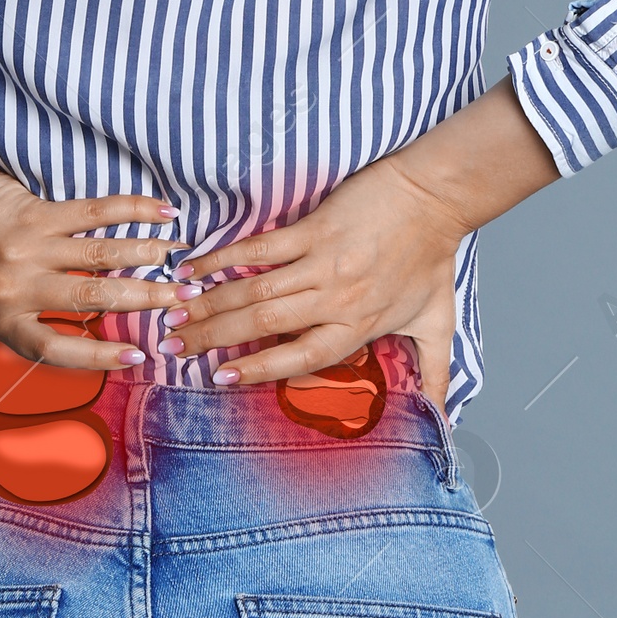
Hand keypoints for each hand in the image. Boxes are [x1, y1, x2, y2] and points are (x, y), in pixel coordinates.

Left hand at [0, 165, 187, 402]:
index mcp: (1, 318)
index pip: (56, 347)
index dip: (98, 357)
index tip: (137, 357)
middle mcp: (18, 285)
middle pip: (92, 297)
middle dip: (143, 300)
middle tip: (181, 303)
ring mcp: (29, 245)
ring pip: (100, 254)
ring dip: (146, 256)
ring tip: (179, 263)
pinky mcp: (36, 211)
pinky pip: (93, 212)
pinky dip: (132, 209)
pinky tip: (163, 213)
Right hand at [170, 78, 561, 397]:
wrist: (436, 198)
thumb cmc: (432, 258)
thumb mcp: (437, 323)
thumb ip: (435, 373)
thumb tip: (443, 419)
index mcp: (359, 326)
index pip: (299, 358)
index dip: (256, 370)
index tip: (219, 377)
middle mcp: (337, 299)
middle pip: (264, 327)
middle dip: (212, 338)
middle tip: (174, 347)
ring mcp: (323, 262)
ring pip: (255, 292)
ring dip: (210, 304)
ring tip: (174, 315)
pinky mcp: (314, 228)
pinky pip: (260, 249)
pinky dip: (224, 258)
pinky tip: (195, 268)